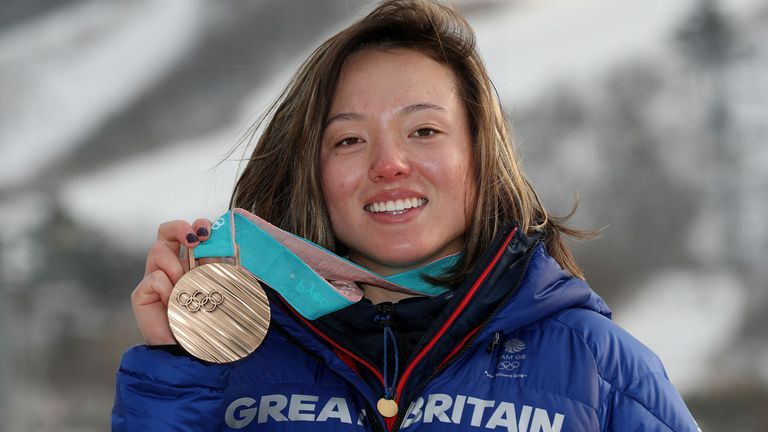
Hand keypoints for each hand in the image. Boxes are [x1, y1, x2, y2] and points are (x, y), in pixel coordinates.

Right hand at [131, 218, 211, 344]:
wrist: (194, 353)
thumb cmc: (211, 322)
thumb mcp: (221, 289)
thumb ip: (223, 268)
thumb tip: (233, 246)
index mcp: (191, 262)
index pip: (190, 234)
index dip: (197, 227)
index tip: (208, 232)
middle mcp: (172, 267)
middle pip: (166, 233)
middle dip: (179, 228)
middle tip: (194, 239)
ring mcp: (156, 280)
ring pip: (157, 251)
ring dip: (175, 263)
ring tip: (185, 283)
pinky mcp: (143, 296)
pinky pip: (153, 279)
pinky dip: (166, 287)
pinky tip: (174, 301)